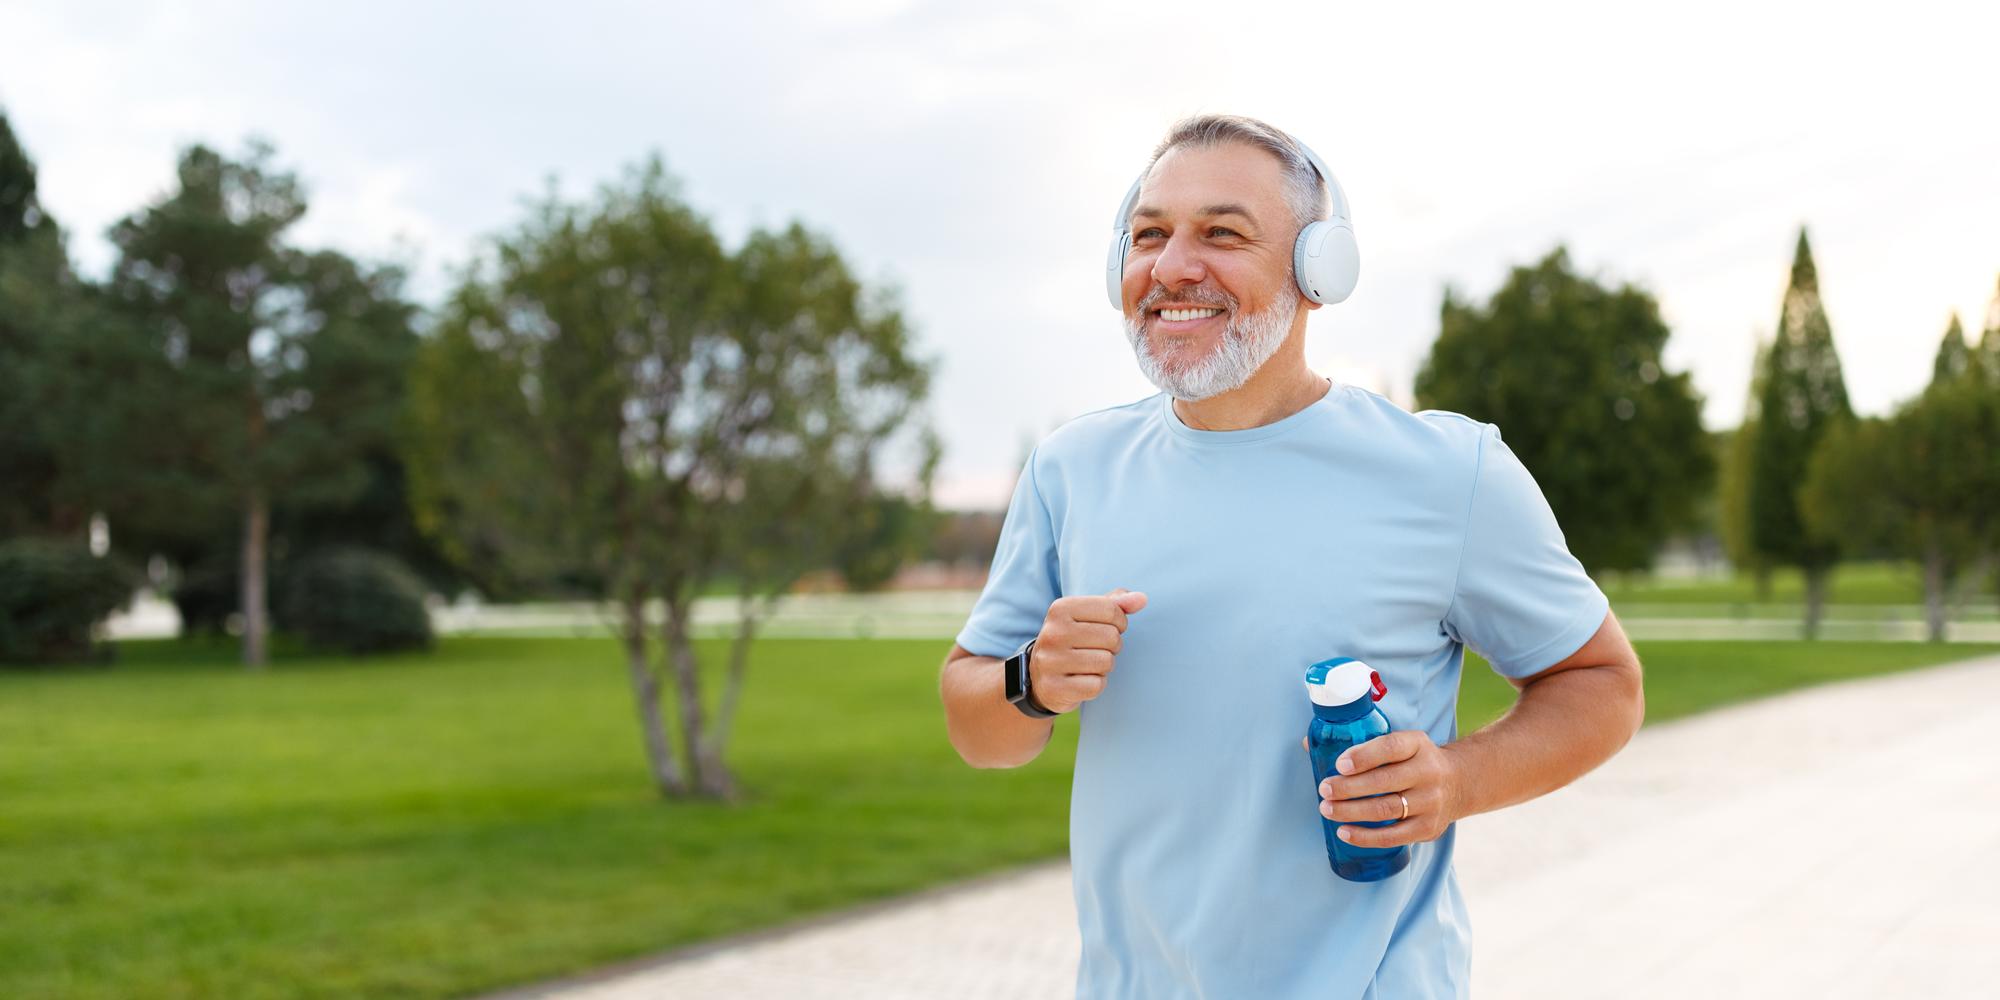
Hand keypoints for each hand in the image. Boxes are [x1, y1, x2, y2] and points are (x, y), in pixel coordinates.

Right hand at [1030, 587, 1146, 713]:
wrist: (1040, 676)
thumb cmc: (1073, 640)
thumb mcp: (1089, 616)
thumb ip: (1116, 603)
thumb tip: (1142, 599)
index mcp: (1060, 608)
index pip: (1111, 610)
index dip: (1119, 622)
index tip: (1107, 628)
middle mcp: (1052, 633)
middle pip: (1111, 637)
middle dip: (1113, 646)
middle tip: (1097, 649)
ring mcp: (1050, 661)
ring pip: (1105, 662)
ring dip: (1105, 666)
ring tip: (1089, 664)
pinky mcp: (1054, 687)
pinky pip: (1096, 685)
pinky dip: (1096, 685)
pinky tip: (1082, 680)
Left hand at [1300, 730, 1463, 848]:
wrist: (1458, 783)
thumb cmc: (1413, 760)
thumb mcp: (1400, 742)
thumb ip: (1361, 743)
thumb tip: (1309, 745)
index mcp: (1418, 744)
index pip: (1391, 747)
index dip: (1364, 756)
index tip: (1339, 764)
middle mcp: (1428, 772)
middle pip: (1384, 781)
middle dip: (1349, 787)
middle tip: (1324, 789)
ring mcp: (1430, 802)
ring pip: (1386, 809)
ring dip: (1352, 811)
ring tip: (1327, 809)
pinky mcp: (1428, 828)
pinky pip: (1393, 836)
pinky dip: (1365, 836)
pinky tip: (1344, 832)